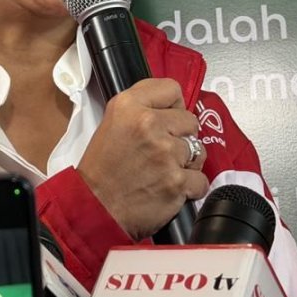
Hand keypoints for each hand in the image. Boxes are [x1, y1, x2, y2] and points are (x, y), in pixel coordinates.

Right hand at [77, 78, 208, 240]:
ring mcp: (165, 153)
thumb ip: (141, 108)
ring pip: (198, 150)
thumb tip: (173, 107)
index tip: (167, 118)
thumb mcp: (112, 122)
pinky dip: (190, 187)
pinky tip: (170, 187)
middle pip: (190, 120)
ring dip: (186, 163)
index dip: (172, 106)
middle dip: (180, 136)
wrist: (95, 208)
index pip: (171, 89)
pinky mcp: (177, 181)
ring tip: (163, 171)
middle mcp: (148, 125)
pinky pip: (201, 179)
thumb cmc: (102, 170)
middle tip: (161, 150)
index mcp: (129, 106)